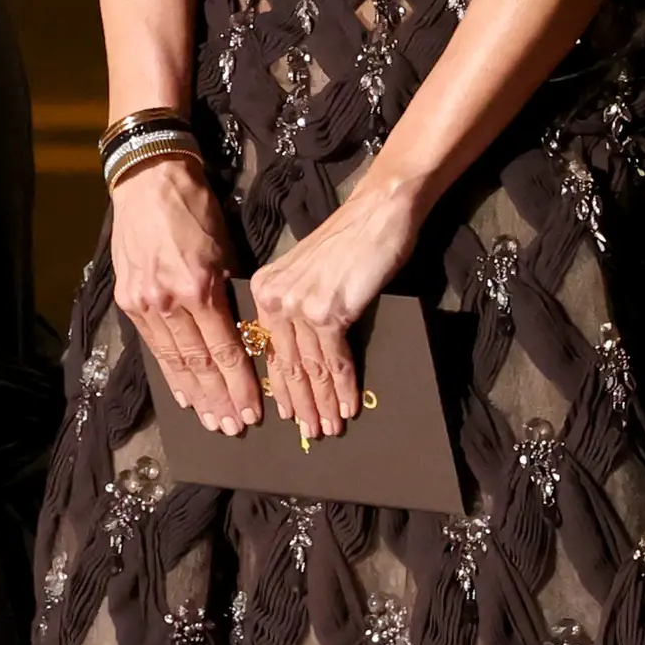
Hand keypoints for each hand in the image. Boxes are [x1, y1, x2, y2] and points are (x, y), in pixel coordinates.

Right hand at [111, 151, 258, 434]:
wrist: (148, 180)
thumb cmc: (195, 208)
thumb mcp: (225, 248)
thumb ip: (231, 293)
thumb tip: (244, 330)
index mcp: (199, 287)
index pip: (225, 349)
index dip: (240, 384)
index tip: (254, 408)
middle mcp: (168, 301)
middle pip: (199, 363)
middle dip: (219, 399)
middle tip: (234, 427)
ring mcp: (144, 303)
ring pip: (174, 361)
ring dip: (194, 395)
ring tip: (210, 420)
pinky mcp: (128, 300)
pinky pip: (154, 346)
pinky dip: (169, 372)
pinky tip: (182, 394)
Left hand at [245, 172, 424, 442]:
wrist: (379, 212)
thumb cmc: (351, 242)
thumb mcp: (311, 275)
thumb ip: (299, 309)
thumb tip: (306, 357)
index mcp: (264, 288)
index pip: (269, 348)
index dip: (280, 387)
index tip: (286, 414)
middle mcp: (275, 297)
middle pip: (287, 364)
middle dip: (300, 404)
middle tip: (310, 432)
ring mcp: (300, 306)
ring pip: (309, 368)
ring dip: (322, 404)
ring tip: (330, 428)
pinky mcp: (328, 312)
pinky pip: (334, 362)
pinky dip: (343, 389)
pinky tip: (349, 407)